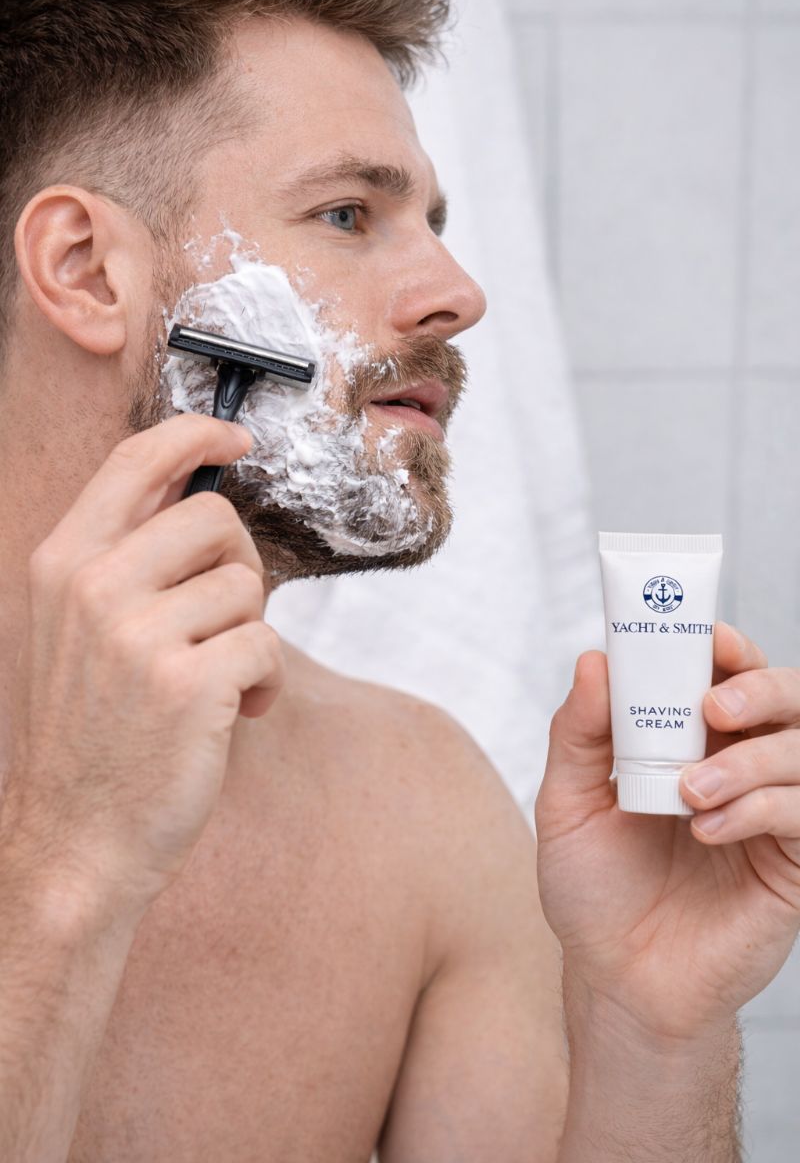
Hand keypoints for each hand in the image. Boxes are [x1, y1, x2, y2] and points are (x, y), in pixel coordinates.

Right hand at [2, 414, 284, 915]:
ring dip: (250, 633)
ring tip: (218, 682)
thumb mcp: (75, 631)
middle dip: (240, 565)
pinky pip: (265, 645)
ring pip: (247, 585)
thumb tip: (193, 494)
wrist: (78, 841)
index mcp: (62, 563)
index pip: (136, 460)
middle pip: (215, 517)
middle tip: (226, 620)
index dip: (196, 433)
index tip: (237, 437)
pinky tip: (233, 714)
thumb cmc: (92, 735)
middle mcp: (93, 586)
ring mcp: (137, 634)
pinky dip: (264, 682)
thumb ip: (122, 559)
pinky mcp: (188, 682)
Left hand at [535, 622, 799, 1039]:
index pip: (728, 674)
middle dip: (759, 688)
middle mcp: (740, 768)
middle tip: (714, 707)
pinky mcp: (793, 866)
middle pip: (788, 697)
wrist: (618, 980)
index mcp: (691, 742)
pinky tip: (709, 830)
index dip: (727, 647)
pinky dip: (761, 810)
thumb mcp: (568, 805)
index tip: (708, 638)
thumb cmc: (594, 890)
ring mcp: (773, 816)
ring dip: (750, 759)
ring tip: (691, 791)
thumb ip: (579, 734)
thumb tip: (593, 661)